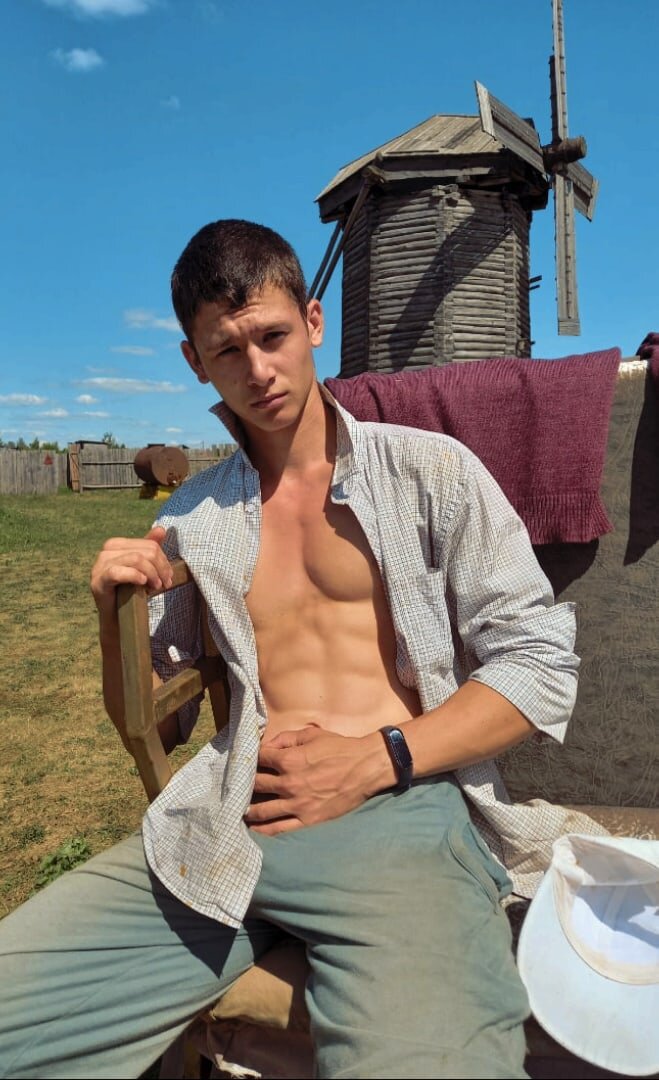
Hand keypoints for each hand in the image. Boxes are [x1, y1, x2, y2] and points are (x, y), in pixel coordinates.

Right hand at [90, 525, 172, 618]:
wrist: (118, 618)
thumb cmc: (131, 592)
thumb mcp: (144, 569)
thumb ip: (150, 548)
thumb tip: (161, 529)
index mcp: (116, 544)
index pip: (149, 545)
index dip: (163, 560)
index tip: (169, 576)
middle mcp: (106, 551)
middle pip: (144, 552)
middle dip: (160, 568)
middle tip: (165, 584)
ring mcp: (100, 565)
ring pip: (136, 559)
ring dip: (152, 574)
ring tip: (156, 587)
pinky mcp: (98, 580)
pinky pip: (118, 572)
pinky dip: (134, 576)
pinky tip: (143, 583)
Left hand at [244, 724, 388, 835]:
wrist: (365, 768)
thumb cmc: (339, 748)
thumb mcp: (311, 735)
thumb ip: (285, 738)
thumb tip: (267, 745)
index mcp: (289, 759)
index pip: (258, 759)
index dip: (250, 760)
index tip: (246, 763)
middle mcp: (289, 783)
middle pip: (256, 785)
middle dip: (245, 785)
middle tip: (237, 788)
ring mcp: (297, 804)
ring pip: (262, 811)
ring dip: (248, 810)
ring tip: (241, 810)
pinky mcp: (307, 820)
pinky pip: (279, 829)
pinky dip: (263, 830)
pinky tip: (254, 830)